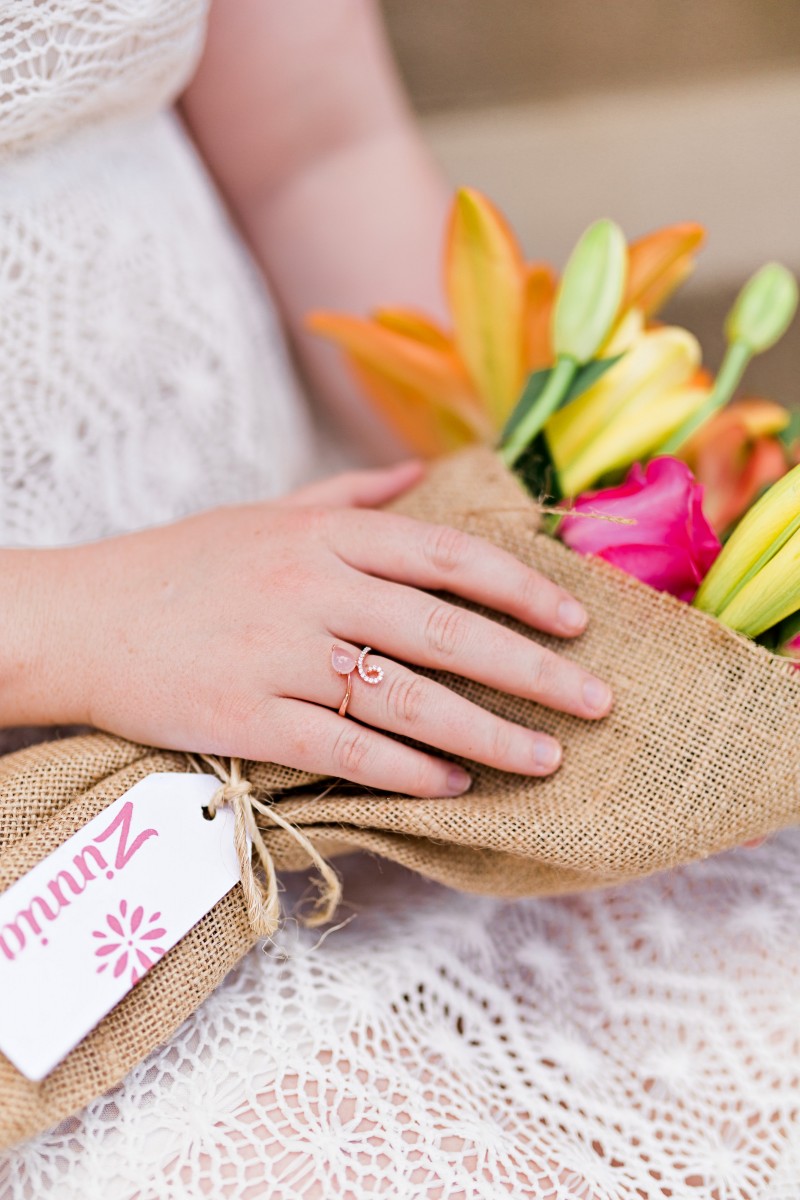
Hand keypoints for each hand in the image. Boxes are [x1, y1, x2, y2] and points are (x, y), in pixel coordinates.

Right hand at [48, 461, 611, 796]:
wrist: (78, 620)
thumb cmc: (180, 565)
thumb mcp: (265, 513)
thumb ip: (351, 495)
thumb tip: (424, 472)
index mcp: (323, 537)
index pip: (447, 556)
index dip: (522, 588)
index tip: (577, 621)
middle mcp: (309, 589)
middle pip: (445, 632)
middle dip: (533, 670)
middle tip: (597, 702)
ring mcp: (278, 656)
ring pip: (406, 698)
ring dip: (486, 732)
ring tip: (545, 757)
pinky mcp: (245, 719)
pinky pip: (343, 748)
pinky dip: (405, 768)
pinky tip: (452, 784)